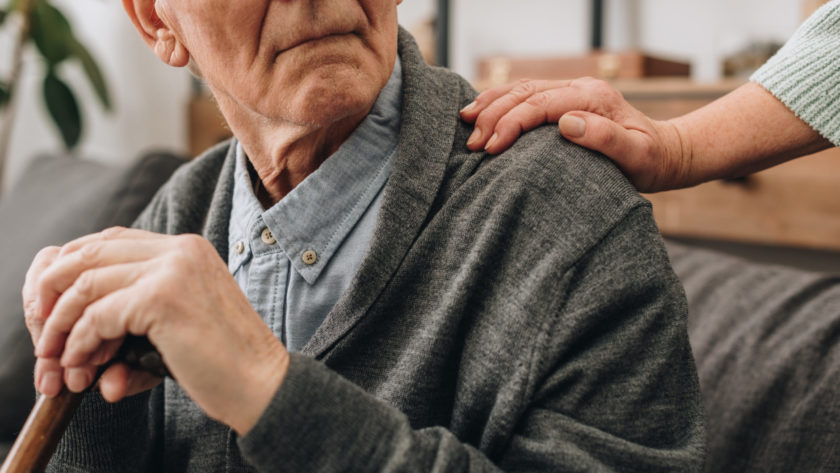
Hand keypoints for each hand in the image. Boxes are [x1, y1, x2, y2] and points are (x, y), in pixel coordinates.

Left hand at [22, 227, 288, 434]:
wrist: (261, 382)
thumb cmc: (223, 358)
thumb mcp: (181, 315)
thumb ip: (140, 300)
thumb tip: (80, 316)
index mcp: (188, 247)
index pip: (111, 240)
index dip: (74, 268)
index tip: (54, 304)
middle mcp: (180, 249)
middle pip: (91, 253)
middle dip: (55, 291)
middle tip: (45, 330)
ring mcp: (172, 269)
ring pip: (87, 284)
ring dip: (63, 325)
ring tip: (62, 357)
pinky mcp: (162, 298)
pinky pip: (97, 316)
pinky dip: (82, 343)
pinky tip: (88, 365)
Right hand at [460, 78, 688, 191]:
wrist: (666, 153)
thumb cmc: (651, 161)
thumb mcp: (636, 156)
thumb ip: (605, 139)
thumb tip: (566, 124)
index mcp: (593, 98)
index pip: (540, 103)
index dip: (512, 123)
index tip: (491, 148)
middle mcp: (580, 88)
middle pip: (525, 92)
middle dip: (493, 115)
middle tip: (472, 143)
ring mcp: (572, 91)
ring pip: (521, 89)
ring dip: (491, 104)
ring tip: (465, 122)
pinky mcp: (565, 100)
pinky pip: (527, 95)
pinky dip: (501, 102)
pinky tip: (482, 112)